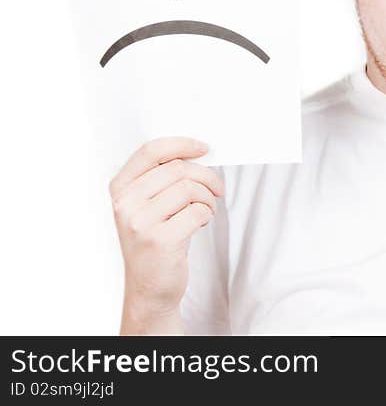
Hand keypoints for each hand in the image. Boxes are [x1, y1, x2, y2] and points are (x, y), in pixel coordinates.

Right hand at [109, 137, 224, 332]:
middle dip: (206, 176)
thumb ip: (161, 179)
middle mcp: (125, 204)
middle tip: (217, 188)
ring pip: (190, 189)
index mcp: (119, 189)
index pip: (151, 151)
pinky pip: (197, 211)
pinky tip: (201, 223)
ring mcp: (140, 223)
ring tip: (207, 209)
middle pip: (178, 169)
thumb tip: (196, 153)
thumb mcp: (146, 207)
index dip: (182, 144)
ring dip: (208, 198)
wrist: (148, 289)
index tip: (204, 148)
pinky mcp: (160, 240)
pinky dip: (207, 214)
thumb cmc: (154, 242)